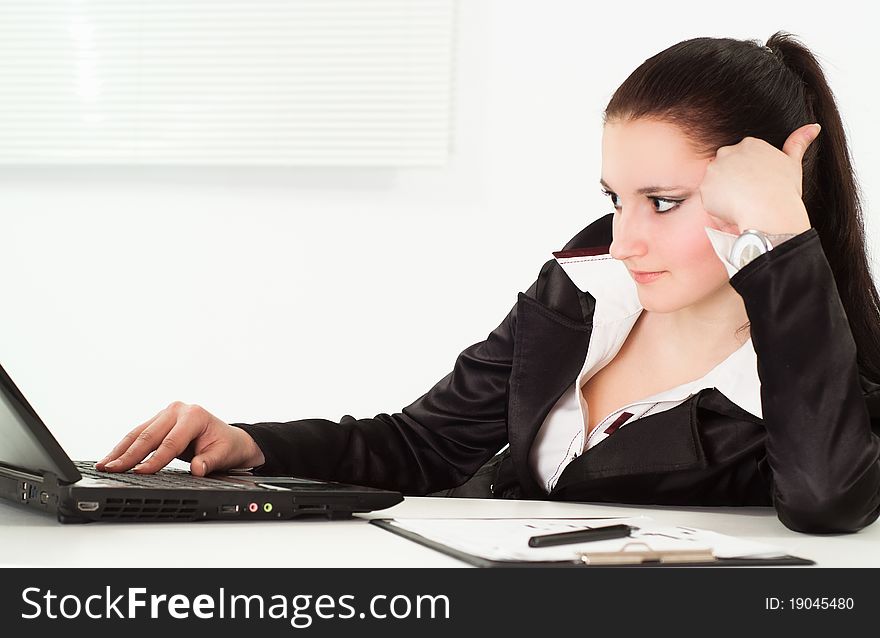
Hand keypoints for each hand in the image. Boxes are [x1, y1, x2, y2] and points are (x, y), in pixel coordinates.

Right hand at [95, 402, 265, 475]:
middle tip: (112, 470)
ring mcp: (166, 414)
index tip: (140, 473)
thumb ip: (210, 461)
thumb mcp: (223, 454)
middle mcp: (178, 410)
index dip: (155, 460)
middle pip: (149, 435)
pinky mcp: (158, 421)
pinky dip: (125, 447)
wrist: (229, 438)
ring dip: (120, 451)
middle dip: (129, 455)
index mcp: (194, 416)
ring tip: (104, 466)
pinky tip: (112, 458)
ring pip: (139, 433)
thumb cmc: (227, 445)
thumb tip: (198, 469)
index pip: (171, 442)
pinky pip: (139, 434)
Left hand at [700, 123, 820, 235]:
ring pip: (715, 183)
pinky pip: (708, 198)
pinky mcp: (705, 187)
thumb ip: (798, 143)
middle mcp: (728, 152)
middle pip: (725, 168)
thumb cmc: (784, 190)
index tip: (756, 186)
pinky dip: (717, 206)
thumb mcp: (793, 163)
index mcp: (749, 144)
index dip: (747, 175)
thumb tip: (813, 127)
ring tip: (741, 204)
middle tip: (747, 197)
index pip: (741, 158)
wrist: (770, 210)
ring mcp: (714, 169)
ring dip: (724, 194)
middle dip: (733, 182)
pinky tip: (732, 210)